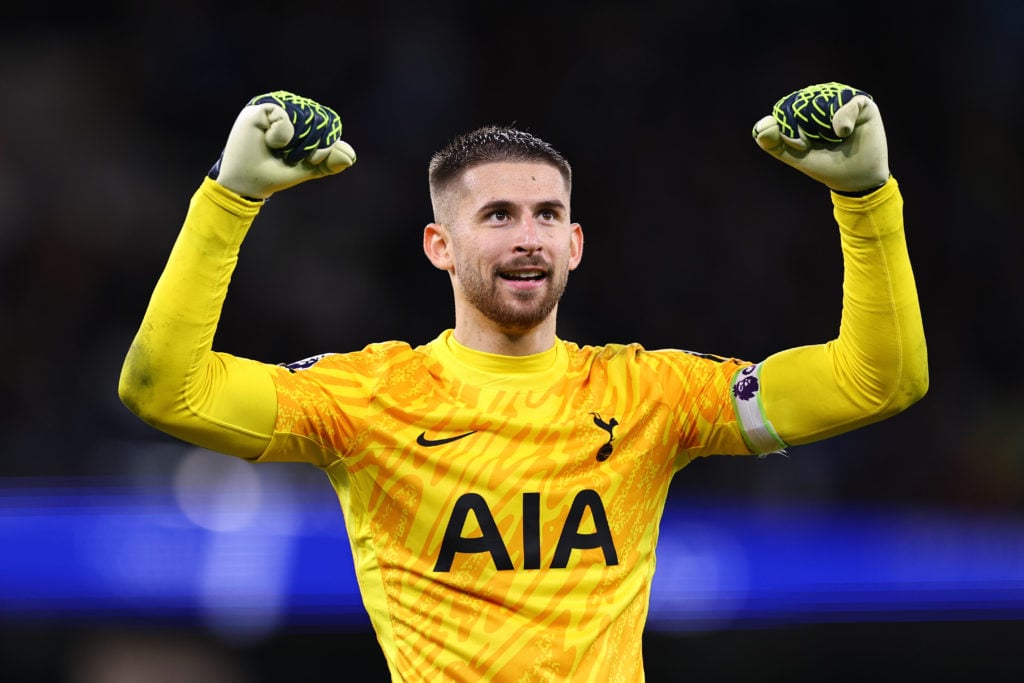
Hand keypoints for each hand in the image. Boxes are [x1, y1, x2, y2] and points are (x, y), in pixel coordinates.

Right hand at [209, 91, 356, 198]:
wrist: (252, 182)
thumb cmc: (278, 171)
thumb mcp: (311, 167)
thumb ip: (332, 160)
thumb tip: (351, 156)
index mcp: (305, 118)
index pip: (330, 122)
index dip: (326, 144)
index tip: (312, 160)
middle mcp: (292, 107)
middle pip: (320, 119)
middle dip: (311, 146)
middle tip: (292, 156)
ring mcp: (277, 105)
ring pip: (305, 118)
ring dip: (297, 143)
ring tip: (280, 149)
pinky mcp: (262, 107)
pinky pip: (286, 118)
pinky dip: (281, 136)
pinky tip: (267, 140)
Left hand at [751, 82, 888, 192]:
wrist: (854, 179)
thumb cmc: (825, 165)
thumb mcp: (795, 155)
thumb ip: (774, 143)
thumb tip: (760, 126)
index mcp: (805, 109)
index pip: (786, 107)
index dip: (789, 127)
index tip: (802, 145)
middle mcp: (823, 100)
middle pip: (803, 102)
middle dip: (806, 127)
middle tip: (817, 143)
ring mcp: (843, 100)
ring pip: (824, 100)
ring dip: (823, 125)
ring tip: (832, 138)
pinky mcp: (863, 104)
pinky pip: (848, 102)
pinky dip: (842, 118)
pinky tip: (843, 132)